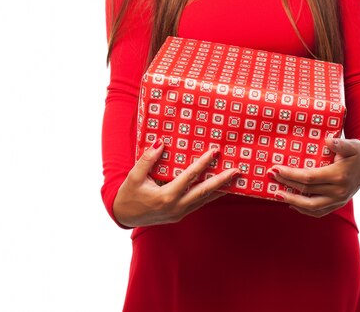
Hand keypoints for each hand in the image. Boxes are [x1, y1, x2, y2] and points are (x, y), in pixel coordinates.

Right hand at [113, 140, 239, 227]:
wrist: (123, 217)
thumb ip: (148, 159)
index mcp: (166, 197)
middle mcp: (176, 207)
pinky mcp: (179, 215)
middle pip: (204, 192)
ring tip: (235, 179)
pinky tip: (220, 188)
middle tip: (237, 170)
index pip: (189, 177)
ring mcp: (179, 213)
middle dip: (222, 180)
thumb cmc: (128, 195)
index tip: (215, 152)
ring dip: (220, 189)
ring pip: (204, 200)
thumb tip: (161, 143)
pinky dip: (210, 195)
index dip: (203, 163)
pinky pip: (199, 204)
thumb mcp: (134, 176)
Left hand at [266, 137, 359, 217]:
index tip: (276, 168)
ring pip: (311, 206)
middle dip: (286, 183)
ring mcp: (338, 201)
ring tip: (276, 193)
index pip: (309, 178)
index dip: (291, 174)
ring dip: (292, 200)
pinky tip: (292, 204)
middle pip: (306, 191)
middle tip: (271, 176)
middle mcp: (338, 192)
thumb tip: (329, 140)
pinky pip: (318, 212)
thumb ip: (339, 144)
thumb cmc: (357, 152)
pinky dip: (304, 210)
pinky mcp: (337, 205)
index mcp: (338, 176)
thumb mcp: (351, 145)